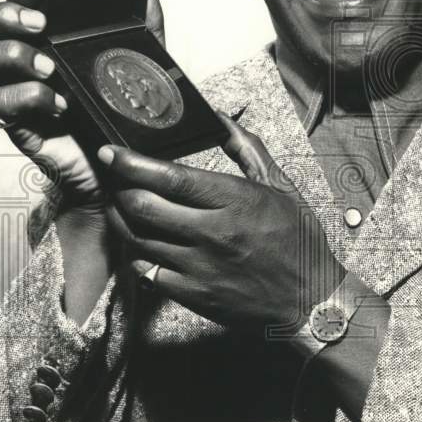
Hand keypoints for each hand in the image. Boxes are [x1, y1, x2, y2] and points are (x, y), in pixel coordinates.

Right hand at [0, 0, 166, 210]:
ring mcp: (14, 94)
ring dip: (11, 56)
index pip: (13, 7)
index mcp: (42, 43)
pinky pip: (0, 105)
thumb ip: (143, 25)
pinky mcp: (17, 126)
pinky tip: (58, 103)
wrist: (118, 169)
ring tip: (49, 68)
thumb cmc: (118, 113)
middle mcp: (20, 65)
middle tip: (40, 25)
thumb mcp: (137, 63)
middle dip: (4, 17)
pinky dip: (27, 98)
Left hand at [100, 116, 343, 328]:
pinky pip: (148, 271)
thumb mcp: (281, 188)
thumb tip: (221, 118)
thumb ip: (247, 150)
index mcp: (236, 201)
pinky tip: (141, 242)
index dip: (133, 163)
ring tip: (119, 206)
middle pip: (144, 206)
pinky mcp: (193, 295)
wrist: (310, 302)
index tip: (110, 152)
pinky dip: (138, 254)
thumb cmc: (298, 243)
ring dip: (122, 220)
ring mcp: (200, 267)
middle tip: (113, 179)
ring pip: (139, 239)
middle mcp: (214, 234)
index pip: (171, 178)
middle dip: (119, 189)